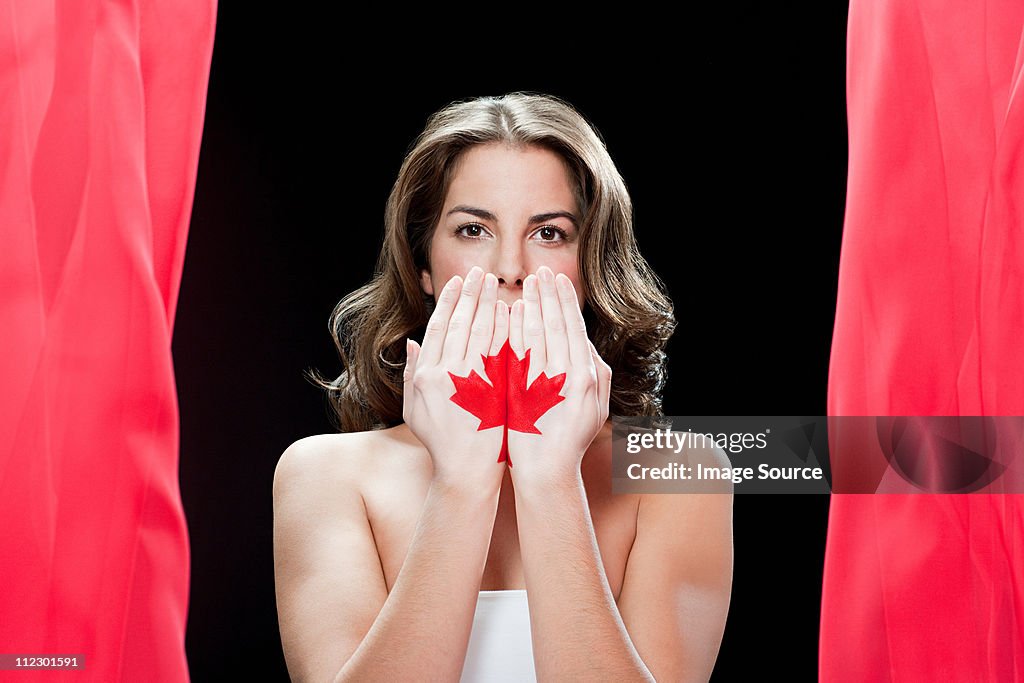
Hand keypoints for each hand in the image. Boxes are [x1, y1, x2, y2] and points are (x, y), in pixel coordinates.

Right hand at [404, 266, 509, 490]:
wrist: (467, 472)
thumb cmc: (442, 441)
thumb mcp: (414, 409)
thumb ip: (411, 373)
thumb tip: (412, 341)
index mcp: (426, 376)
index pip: (439, 327)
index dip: (450, 301)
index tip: (460, 282)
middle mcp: (447, 376)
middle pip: (461, 324)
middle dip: (472, 295)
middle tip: (481, 273)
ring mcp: (473, 383)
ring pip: (482, 333)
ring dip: (490, 305)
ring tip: (498, 285)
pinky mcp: (497, 390)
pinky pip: (503, 351)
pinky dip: (507, 329)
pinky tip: (513, 312)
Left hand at [506, 266, 611, 483]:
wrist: (546, 472)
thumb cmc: (570, 438)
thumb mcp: (596, 405)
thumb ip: (593, 370)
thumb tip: (583, 340)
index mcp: (588, 376)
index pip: (574, 328)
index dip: (566, 301)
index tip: (557, 280)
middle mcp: (570, 377)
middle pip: (557, 324)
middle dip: (548, 295)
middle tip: (540, 271)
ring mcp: (544, 384)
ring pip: (537, 334)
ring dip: (530, 305)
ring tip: (524, 284)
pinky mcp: (522, 392)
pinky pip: (517, 352)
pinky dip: (514, 329)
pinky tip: (509, 312)